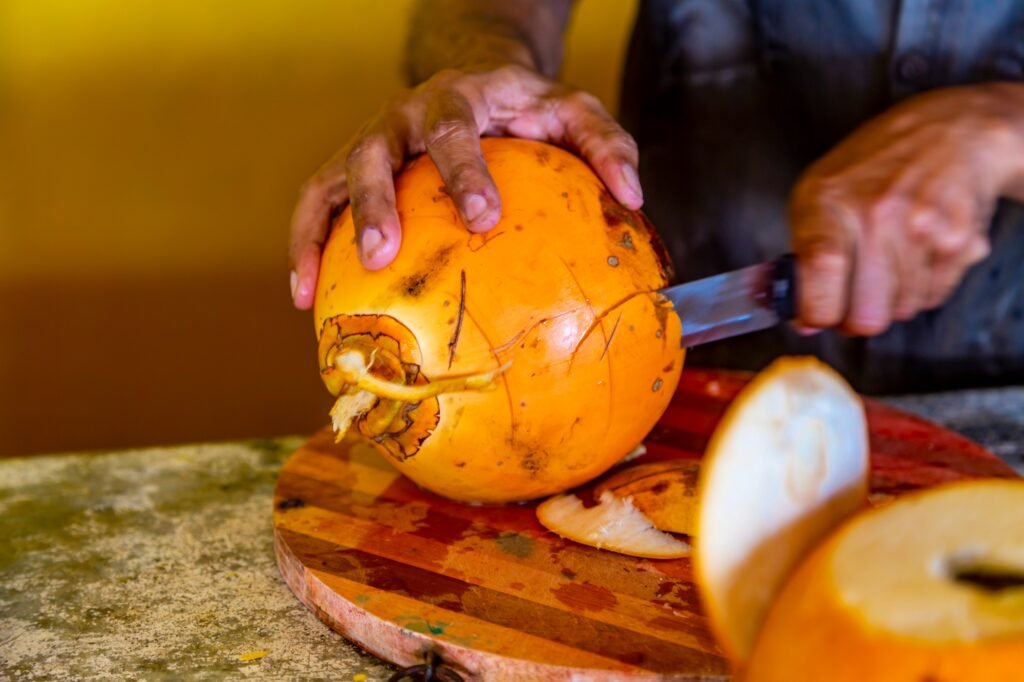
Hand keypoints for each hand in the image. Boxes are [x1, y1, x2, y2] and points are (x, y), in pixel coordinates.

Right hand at [289, 64, 642, 308]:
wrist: (472, 79)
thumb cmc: (525, 107)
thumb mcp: (571, 110)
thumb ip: (605, 143)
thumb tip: (634, 197)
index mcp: (457, 99)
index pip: (454, 129)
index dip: (463, 172)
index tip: (481, 218)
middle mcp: (403, 118)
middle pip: (376, 153)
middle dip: (376, 204)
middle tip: (384, 256)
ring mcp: (369, 142)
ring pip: (332, 179)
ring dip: (323, 232)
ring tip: (316, 288)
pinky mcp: (347, 167)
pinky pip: (313, 203)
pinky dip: (302, 244)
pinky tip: (303, 295)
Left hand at [790, 84, 1023, 335]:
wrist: (950, 130)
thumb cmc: (874, 167)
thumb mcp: (818, 193)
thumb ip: (802, 258)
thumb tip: (801, 320)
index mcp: (828, 200)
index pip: (820, 269)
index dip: (815, 310)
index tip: (813, 318)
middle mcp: (875, 213)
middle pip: (865, 314)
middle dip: (855, 319)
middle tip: (852, 298)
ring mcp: (921, 227)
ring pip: (899, 313)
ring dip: (890, 301)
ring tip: (889, 261)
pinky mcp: (958, 241)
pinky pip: (932, 298)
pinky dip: (921, 289)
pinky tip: (917, 254)